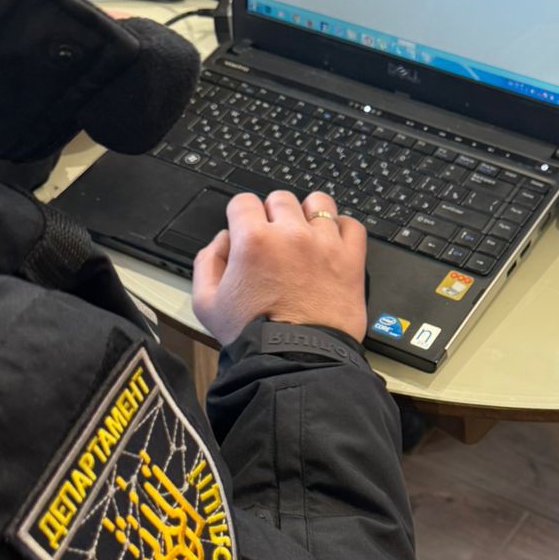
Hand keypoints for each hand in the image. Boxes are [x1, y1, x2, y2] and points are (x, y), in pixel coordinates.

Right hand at [192, 190, 367, 345]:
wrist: (295, 361)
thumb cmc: (254, 338)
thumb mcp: (206, 304)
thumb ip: (207, 262)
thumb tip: (223, 240)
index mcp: (254, 240)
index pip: (244, 201)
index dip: (241, 214)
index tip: (245, 227)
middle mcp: (291, 235)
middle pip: (280, 198)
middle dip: (273, 214)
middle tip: (273, 238)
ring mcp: (325, 244)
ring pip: (319, 203)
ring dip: (308, 214)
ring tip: (305, 235)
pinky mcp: (351, 259)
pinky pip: (352, 225)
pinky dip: (342, 230)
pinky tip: (331, 244)